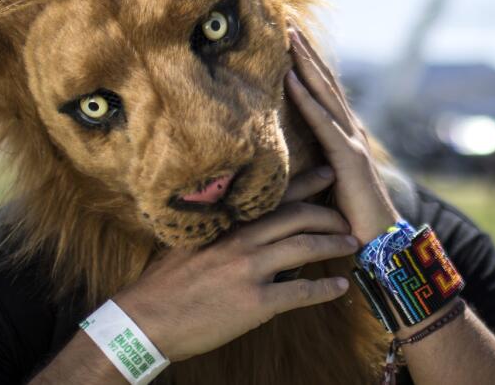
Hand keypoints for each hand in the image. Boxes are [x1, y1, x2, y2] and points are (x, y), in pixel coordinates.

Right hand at [112, 169, 356, 361]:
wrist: (144, 321)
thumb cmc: (163, 285)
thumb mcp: (188, 244)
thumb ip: (218, 232)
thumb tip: (240, 226)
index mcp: (227, 225)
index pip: (275, 196)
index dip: (306, 183)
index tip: (328, 172)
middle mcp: (242, 242)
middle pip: (299, 217)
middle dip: (329, 215)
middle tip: (347, 216)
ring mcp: (250, 271)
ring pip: (306, 248)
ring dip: (334, 245)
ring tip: (351, 244)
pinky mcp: (255, 303)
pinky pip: (300, 292)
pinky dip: (324, 289)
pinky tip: (339, 287)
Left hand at [285, 28, 401, 244]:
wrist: (380, 244)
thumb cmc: (348, 222)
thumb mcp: (323, 187)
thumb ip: (310, 166)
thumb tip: (281, 162)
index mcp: (344, 137)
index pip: (322, 93)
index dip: (307, 65)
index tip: (288, 41)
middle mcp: (350, 132)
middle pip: (325, 83)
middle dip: (306, 52)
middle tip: (287, 23)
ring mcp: (352, 142)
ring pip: (325, 94)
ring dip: (305, 63)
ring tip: (288, 38)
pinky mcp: (348, 158)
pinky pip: (323, 123)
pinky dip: (306, 99)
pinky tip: (290, 79)